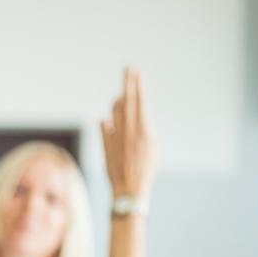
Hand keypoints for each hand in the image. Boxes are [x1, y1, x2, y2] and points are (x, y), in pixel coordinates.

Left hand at [100, 67, 155, 198]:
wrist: (129, 188)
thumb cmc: (146, 169)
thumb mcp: (152, 147)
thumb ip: (142, 128)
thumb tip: (130, 113)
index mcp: (143, 129)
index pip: (140, 101)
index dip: (137, 85)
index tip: (136, 71)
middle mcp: (128, 129)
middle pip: (127, 99)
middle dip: (128, 82)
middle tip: (128, 68)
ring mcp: (115, 135)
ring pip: (115, 110)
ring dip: (119, 101)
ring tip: (123, 95)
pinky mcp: (106, 144)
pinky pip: (105, 126)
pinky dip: (107, 121)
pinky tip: (107, 119)